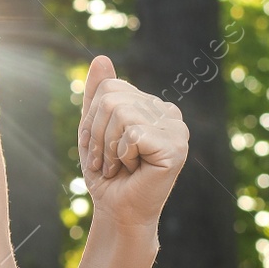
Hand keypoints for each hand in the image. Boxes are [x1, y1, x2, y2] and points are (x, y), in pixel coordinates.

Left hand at [77, 55, 188, 227]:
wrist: (117, 210)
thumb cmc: (107, 173)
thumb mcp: (94, 129)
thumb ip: (98, 94)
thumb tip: (101, 57)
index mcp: (152, 106)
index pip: (110, 88)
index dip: (92, 119)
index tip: (98, 146)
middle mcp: (169, 113)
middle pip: (112, 99)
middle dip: (97, 135)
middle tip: (107, 161)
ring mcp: (176, 129)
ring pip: (121, 114)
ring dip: (109, 147)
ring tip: (119, 166)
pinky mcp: (176, 147)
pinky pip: (133, 134)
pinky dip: (122, 155)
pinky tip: (133, 170)